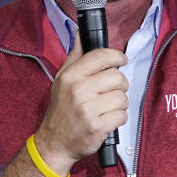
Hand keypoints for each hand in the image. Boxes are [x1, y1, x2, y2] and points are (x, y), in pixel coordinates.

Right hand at [33, 34, 128, 174]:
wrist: (54, 143)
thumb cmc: (61, 110)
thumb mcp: (62, 80)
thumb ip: (75, 56)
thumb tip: (81, 32)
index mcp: (71, 76)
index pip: (101, 57)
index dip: (117, 56)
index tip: (121, 60)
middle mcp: (79, 90)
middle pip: (117, 77)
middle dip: (119, 84)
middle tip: (112, 90)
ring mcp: (88, 109)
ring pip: (122, 97)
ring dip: (119, 104)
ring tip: (106, 108)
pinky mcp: (98, 126)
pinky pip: (122, 116)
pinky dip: (118, 119)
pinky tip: (107, 120)